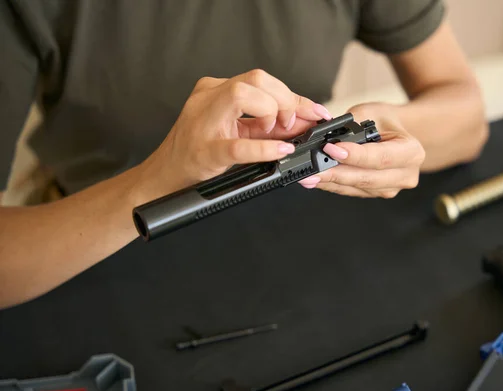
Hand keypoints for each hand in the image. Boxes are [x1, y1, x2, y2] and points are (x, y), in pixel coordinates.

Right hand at [135, 69, 331, 198]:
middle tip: (292, 124)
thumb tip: (304, 122)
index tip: (314, 111)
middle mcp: (207, 98)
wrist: (165, 177)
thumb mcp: (236, 133)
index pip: (261, 80)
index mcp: (215, 90)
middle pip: (256, 79)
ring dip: (272, 112)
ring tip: (279, 133)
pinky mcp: (204, 151)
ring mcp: (202, 122)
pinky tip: (280, 151)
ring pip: (242, 95)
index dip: (293, 95)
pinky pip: (237, 145)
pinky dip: (264, 148)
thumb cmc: (198, 153)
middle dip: (284, 99)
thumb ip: (268, 126)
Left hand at [298, 102, 424, 197]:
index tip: (331, 149)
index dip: (354, 156)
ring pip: (356, 187)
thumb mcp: (373, 112)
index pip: (380, 157)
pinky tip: (317, 180)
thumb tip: (326, 134)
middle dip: (336, 173)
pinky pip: (352, 191)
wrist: (398, 135)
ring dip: (330, 182)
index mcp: (412, 152)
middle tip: (313, 170)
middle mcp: (405, 174)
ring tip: (308, 176)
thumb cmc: (387, 122)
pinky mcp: (375, 193)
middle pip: (366, 178)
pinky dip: (333, 185)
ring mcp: (391, 187)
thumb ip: (353, 124)